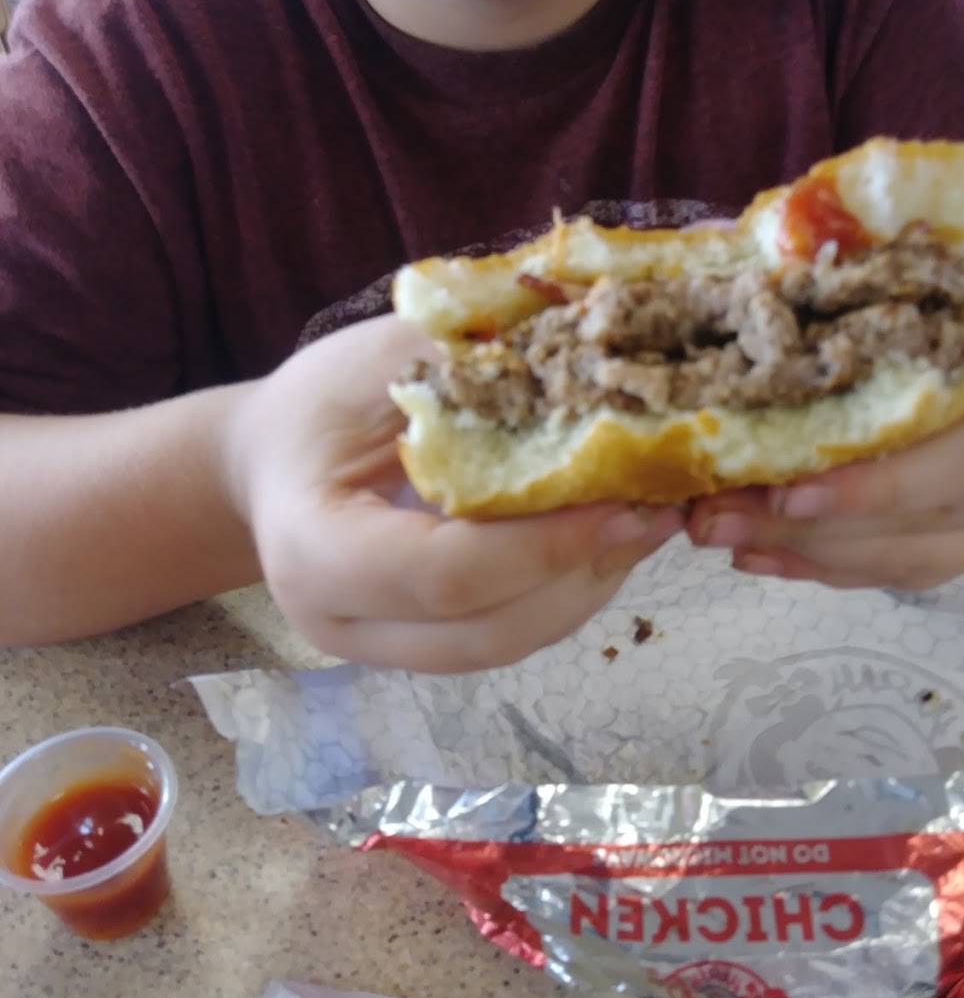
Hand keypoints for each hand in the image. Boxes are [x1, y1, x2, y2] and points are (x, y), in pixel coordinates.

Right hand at [227, 314, 682, 670]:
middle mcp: (341, 623)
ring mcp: (381, 648)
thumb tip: (593, 349)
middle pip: (490, 629)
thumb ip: (470, 364)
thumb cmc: (317, 404)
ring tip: (648, 516)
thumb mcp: (378, 359)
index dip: (543, 542)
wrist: (270, 464)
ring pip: (509, 641)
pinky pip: (509, 630)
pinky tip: (606, 533)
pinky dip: (566, 586)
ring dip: (589, 582)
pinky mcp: (421, 647)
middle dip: (585, 569)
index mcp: (313, 552)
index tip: (623, 494)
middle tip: (658, 506)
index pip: (446, 573)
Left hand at [687, 221, 963, 591]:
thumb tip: (778, 249)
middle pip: (912, 519)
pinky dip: (829, 567)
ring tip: (714, 532)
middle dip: (804, 525)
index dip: (873, 485)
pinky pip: (905, 569)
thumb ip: (887, 258)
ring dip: (801, 550)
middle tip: (709, 515)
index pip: (960, 456)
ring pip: (902, 553)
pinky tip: (757, 557)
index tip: (788, 491)